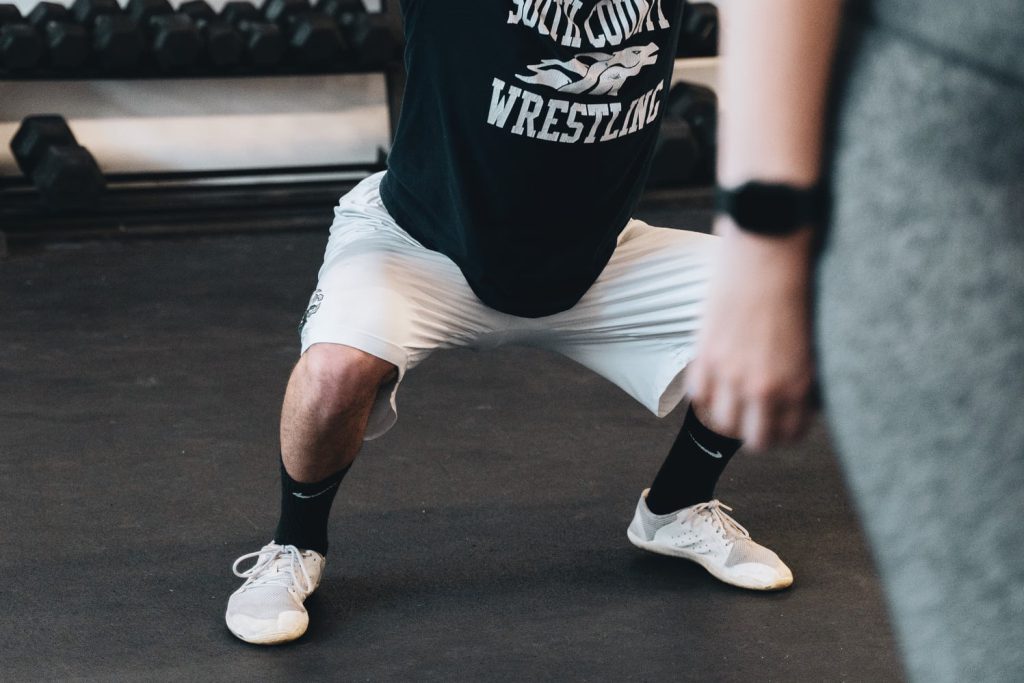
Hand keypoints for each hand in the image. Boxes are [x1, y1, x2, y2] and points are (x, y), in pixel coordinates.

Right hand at [686, 217, 816, 449]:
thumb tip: (800, 400)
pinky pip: (697, 395)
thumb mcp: (813, 343)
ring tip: (732, 402)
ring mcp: (729, 372)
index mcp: (797, 384)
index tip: (780, 422)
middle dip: (757, 433)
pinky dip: (705, 393)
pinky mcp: (704, 354)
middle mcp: (763, 386)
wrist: (768, 251)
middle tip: (757, 418)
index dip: (784, 433)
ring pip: (723, 424)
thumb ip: (804, 377)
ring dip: (728, 417)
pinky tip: (714, 380)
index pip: (789, 435)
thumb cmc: (798, 287)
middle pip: (755, 441)